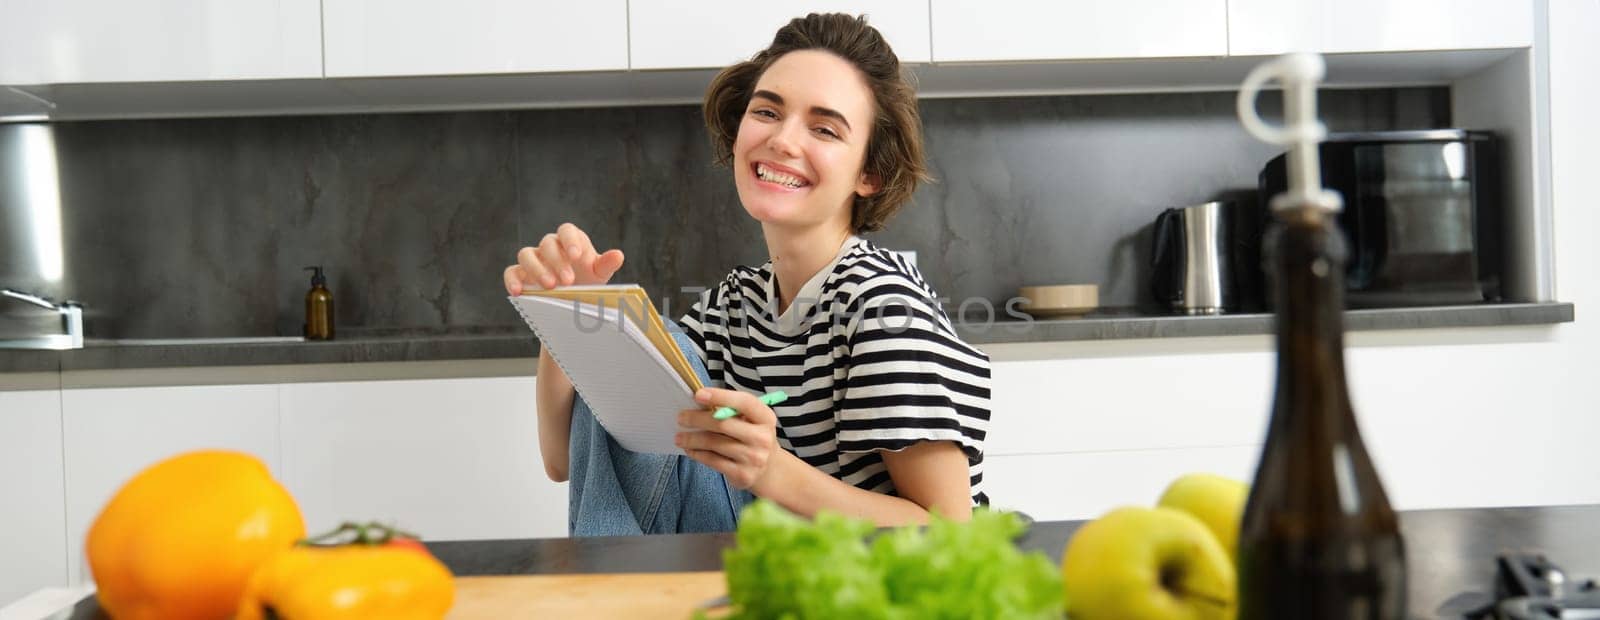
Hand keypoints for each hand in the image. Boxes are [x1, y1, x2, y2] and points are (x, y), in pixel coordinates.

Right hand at [503, 223, 625, 294]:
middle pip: (547, 244)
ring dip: (536, 269)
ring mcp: (533, 259)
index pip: (567, 230)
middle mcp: (549, 246)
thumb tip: (618, 255)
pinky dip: (512, 280)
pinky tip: (518, 292)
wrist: (573, 297)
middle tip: (568, 281)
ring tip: (550, 287)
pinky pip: (511, 272)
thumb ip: (606, 264)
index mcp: (570, 240)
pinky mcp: (520, 274)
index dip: (570, 240)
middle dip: (557, 262)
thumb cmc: (587, 279)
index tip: (577, 256)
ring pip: (526, 254)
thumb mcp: (599, 274)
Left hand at [676, 388, 780, 489]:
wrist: (770, 470)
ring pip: (714, 443)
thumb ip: (733, 411)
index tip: (698, 394)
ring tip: (679, 436)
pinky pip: (713, 461)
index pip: (744, 402)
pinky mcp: (742, 474)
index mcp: (766, 418)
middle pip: (723, 424)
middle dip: (698, 419)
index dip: (720, 396)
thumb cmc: (753, 437)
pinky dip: (697, 453)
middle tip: (681, 417)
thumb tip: (700, 402)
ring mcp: (753, 458)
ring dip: (692, 439)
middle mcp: (762, 438)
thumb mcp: (753, 421)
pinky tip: (690, 449)